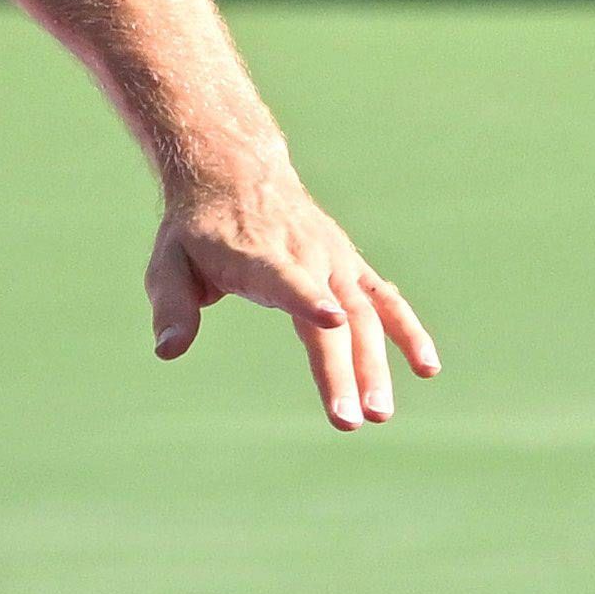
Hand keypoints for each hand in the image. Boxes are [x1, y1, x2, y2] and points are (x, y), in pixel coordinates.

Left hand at [145, 167, 437, 429]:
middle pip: (334, 315)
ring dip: (377, 365)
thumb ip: (172, 306)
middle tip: (351, 421)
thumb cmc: (197, 229)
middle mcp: (307, 256)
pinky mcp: (349, 268)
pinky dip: (408, 332)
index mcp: (259, 256)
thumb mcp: (167, 262)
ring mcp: (335, 261)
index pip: (288, 278)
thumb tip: (168, 351)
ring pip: (365, 314)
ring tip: (381, 413)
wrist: (236, 172)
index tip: (331, 320)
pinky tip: (427, 369)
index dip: (308, 298)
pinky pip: (385, 301)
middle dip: (344, 369)